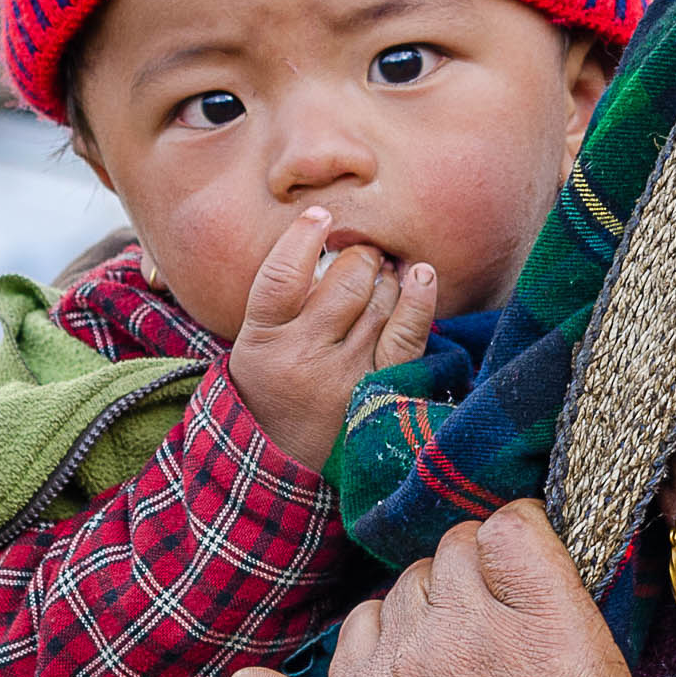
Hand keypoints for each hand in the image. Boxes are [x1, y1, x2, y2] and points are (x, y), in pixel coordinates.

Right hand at [228, 501, 671, 676]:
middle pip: (417, 577)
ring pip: (461, 549)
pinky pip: (517, 528)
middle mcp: (409, 656)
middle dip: (451, 607)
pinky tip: (543, 588)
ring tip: (527, 642)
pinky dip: (527, 538)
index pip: (370, 617)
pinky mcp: (548, 621)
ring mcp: (476, 633)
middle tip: (500, 667)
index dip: (415, 640)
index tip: (455, 676)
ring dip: (489, 576)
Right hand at [229, 205, 439, 468]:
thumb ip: (282, 299)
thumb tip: (330, 241)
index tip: (321, 216)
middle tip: (362, 255)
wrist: (283, 459)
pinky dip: (419, 299)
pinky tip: (421, 276)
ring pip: (379, 300)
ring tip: (381, 270)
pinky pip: (409, 335)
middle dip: (360, 256)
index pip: (282, 276)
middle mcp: (305, 357)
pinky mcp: (381, 389)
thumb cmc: (271, 387)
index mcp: (262, 342)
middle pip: (345, 281)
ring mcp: (347, 376)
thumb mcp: (255, 345)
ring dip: (385, 274)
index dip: (302, 237)